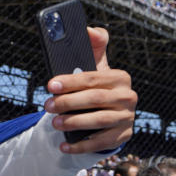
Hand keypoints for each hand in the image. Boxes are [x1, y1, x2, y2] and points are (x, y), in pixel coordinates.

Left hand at [43, 27, 136, 153]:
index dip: (70, 82)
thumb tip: (88, 29)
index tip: (50, 85)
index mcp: (119, 77)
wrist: (107, 117)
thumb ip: (93, 46)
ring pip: (99, 120)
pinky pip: (101, 143)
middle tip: (47, 106)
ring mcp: (127, 117)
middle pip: (95, 99)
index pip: (93, 78)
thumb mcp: (95, 66)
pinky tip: (64, 146)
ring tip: (54, 123)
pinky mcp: (122, 136)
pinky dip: (81, 146)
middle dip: (68, 103)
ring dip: (74, 123)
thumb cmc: (95, 88)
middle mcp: (128, 96)